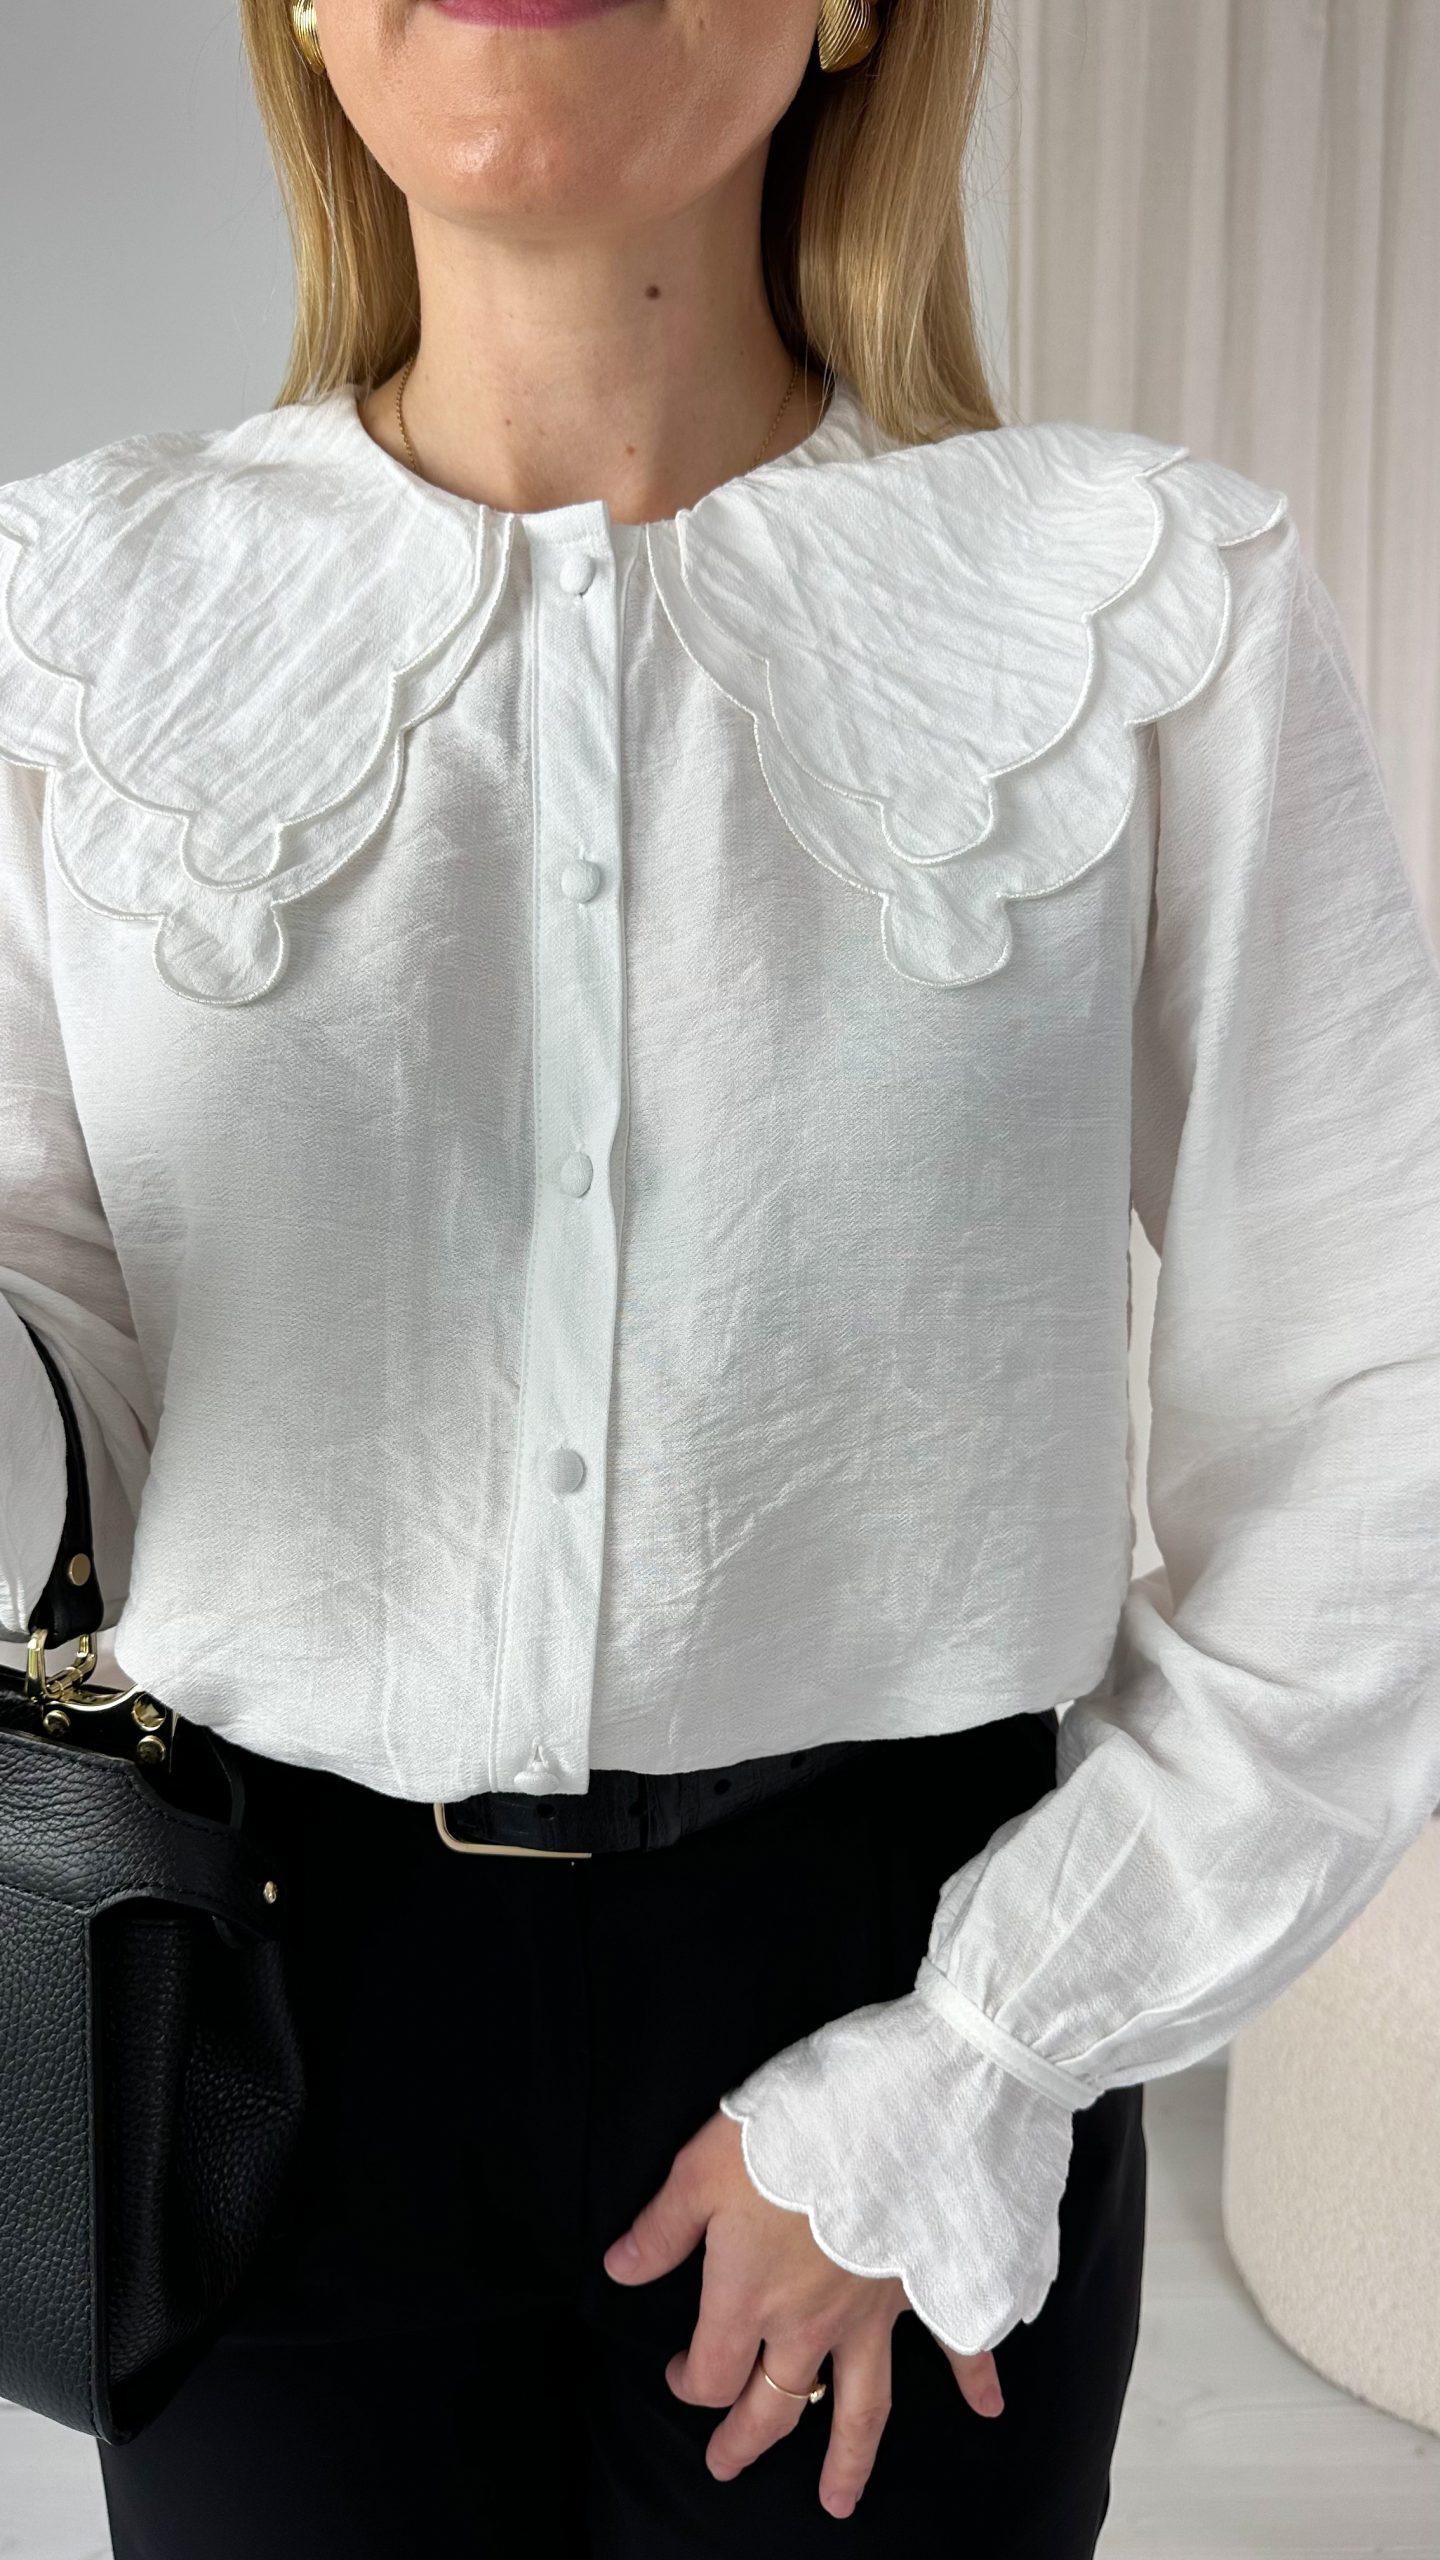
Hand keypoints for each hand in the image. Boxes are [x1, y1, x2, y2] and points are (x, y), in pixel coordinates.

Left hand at [602, 2109, 1003, 2518]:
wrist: (892, 2113)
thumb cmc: (790, 2135)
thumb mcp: (703, 2168)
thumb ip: (662, 2229)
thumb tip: (619, 2269)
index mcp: (750, 2298)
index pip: (712, 2375)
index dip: (689, 2383)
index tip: (679, 2371)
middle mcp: (811, 2323)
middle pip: (775, 2408)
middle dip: (747, 2441)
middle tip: (727, 2466)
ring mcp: (873, 2314)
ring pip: (860, 2408)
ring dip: (847, 2460)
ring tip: (836, 2502)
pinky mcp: (923, 2287)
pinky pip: (956, 2347)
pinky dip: (976, 2378)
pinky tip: (988, 2407)